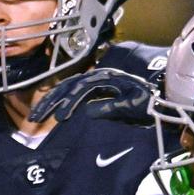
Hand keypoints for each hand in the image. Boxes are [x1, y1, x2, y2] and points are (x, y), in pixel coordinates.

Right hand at [28, 67, 156, 125]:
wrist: (157, 96)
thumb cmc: (147, 101)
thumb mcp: (132, 105)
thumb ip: (111, 107)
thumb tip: (87, 112)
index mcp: (106, 78)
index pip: (81, 89)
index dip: (69, 103)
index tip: (60, 118)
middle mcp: (96, 76)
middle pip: (67, 86)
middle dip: (50, 101)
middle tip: (36, 117)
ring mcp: (93, 81)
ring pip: (65, 89)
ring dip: (50, 101)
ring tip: (36, 116)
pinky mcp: (93, 89)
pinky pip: (71, 93)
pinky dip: (59, 100)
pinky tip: (50, 109)